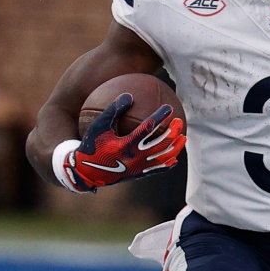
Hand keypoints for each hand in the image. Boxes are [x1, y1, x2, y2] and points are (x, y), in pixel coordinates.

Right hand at [63, 94, 184, 190]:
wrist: (86, 173)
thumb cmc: (91, 146)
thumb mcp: (98, 126)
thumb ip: (113, 110)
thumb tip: (129, 95)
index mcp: (126, 144)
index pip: (149, 128)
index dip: (160, 117)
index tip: (169, 108)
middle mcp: (135, 157)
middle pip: (161, 144)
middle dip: (173, 132)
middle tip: (179, 121)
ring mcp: (139, 168)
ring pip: (163, 158)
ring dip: (175, 147)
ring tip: (183, 138)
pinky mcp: (138, 175)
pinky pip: (157, 170)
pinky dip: (167, 164)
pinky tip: (174, 158)